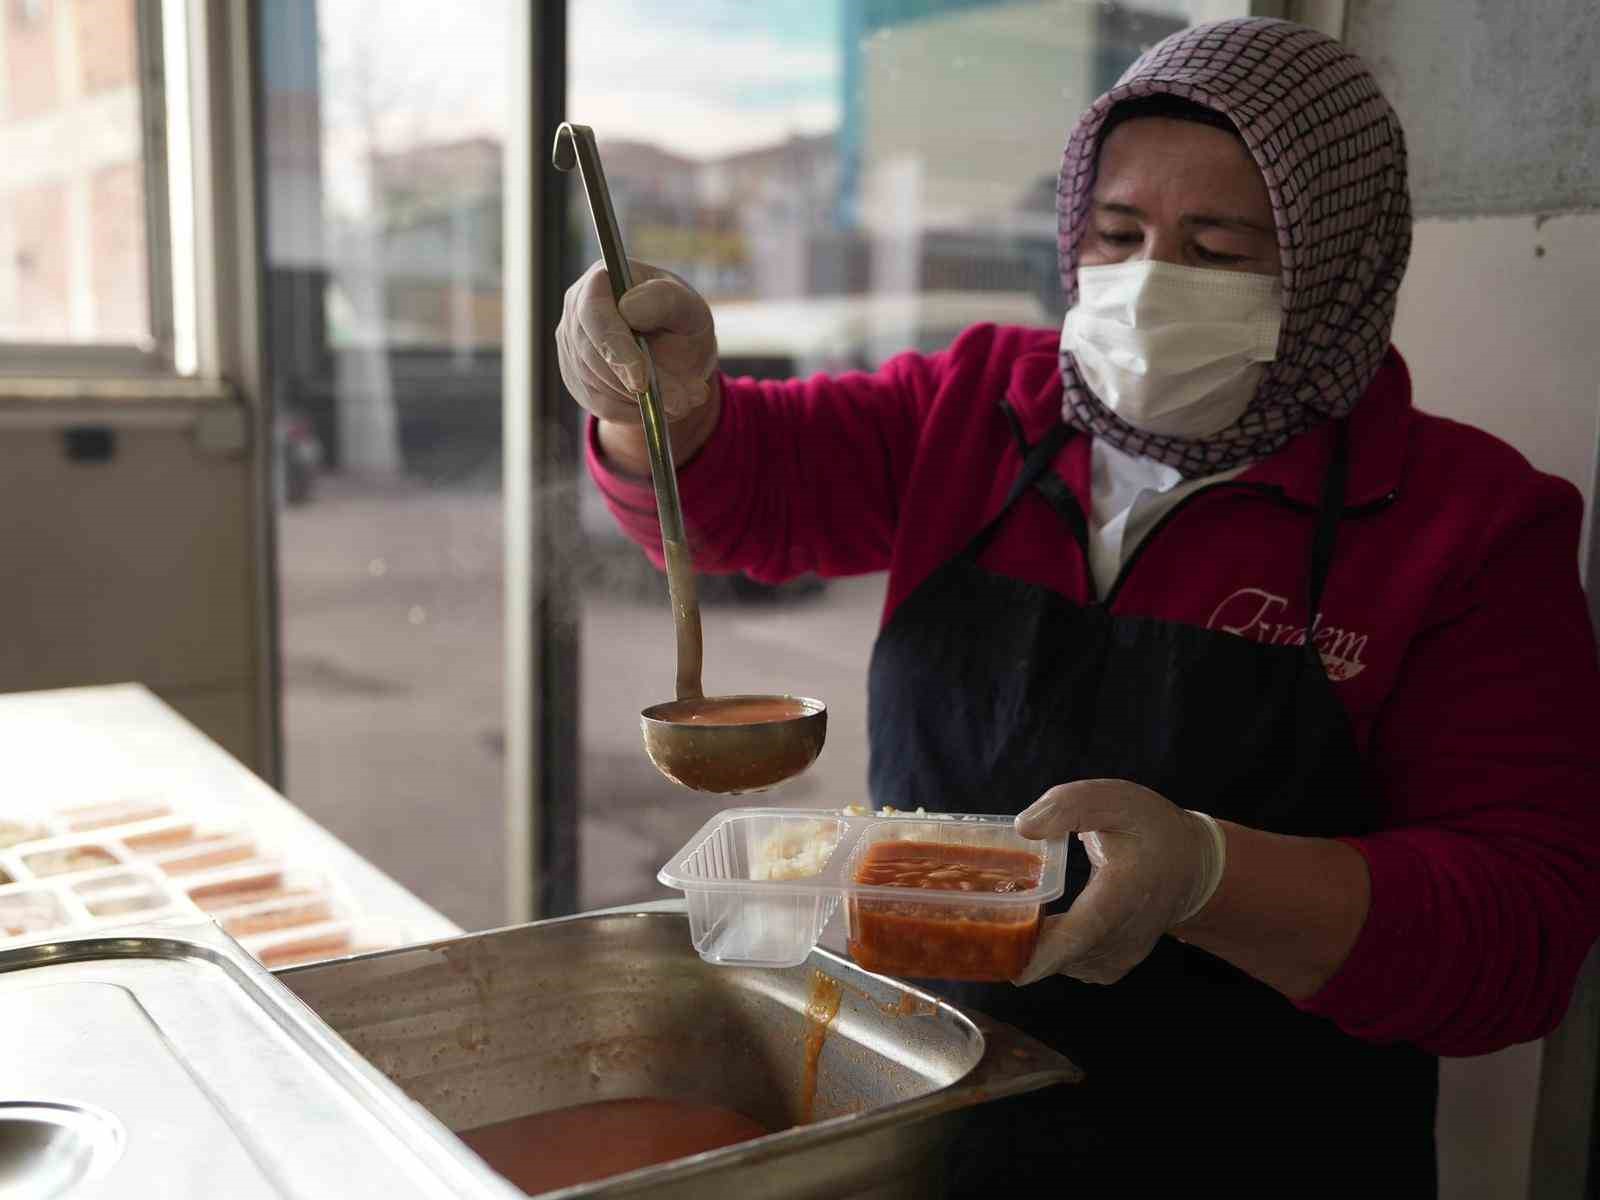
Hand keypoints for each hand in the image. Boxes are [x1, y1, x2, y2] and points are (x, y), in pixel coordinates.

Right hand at [555, 259, 718, 422]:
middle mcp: (577, 308)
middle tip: (680, 402)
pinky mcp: (576, 376)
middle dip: (633, 385)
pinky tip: (657, 407)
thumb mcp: (689, 307)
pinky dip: (630, 412)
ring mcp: (571, 344)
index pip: (594, 314)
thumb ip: (665, 301)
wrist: (678, 353)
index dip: (615, 348)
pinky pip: (597, 403)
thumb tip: (628, 308)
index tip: (641, 380)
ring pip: (594, 383)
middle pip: (590, 354)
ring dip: (639, 401)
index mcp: (602, 279)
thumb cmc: (683, 322)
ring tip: (682, 402)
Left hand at [1012, 780, 1226, 985]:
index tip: (1009, 964)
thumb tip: (1024, 827)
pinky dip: (1045, 950)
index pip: (1083, 932)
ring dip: (1029, 944)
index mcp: (1124, 893)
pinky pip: (1067, 966)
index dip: (1044, 952)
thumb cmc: (1150, 830)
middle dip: (1016, 942)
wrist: (1190, 867)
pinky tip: (1034, 921)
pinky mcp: (1108, 967)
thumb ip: (1069, 807)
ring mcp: (1116, 958)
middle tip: (978, 917)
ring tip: (1007, 908)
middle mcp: (1122, 937)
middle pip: (1060, 955)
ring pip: (1059, 964)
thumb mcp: (1114, 800)